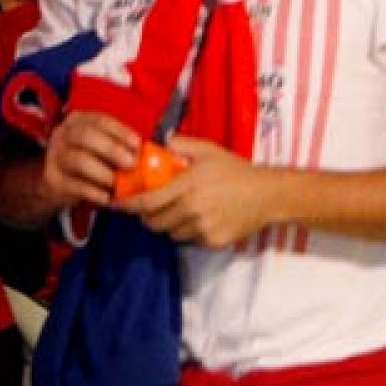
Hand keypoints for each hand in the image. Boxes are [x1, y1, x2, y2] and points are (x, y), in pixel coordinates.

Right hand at [42, 111, 140, 209]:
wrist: (61, 180)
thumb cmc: (91, 158)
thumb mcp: (103, 144)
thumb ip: (123, 144)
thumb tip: (153, 148)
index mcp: (79, 121)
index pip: (100, 120)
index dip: (120, 131)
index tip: (137, 144)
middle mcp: (64, 134)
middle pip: (85, 136)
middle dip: (111, 149)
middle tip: (130, 163)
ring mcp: (56, 156)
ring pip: (79, 160)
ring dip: (103, 172)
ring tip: (118, 183)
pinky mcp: (53, 178)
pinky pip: (75, 184)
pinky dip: (94, 192)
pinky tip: (107, 197)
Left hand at [117, 135, 279, 245]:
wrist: (269, 194)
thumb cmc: (236, 170)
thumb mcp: (208, 150)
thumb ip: (179, 145)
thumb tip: (156, 143)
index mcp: (187, 186)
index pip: (147, 201)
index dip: (128, 205)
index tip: (115, 204)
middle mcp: (192, 209)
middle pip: (153, 222)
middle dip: (147, 216)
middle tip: (151, 207)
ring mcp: (203, 228)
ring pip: (170, 233)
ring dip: (168, 224)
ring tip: (179, 210)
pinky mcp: (213, 241)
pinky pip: (188, 240)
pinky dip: (187, 232)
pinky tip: (199, 218)